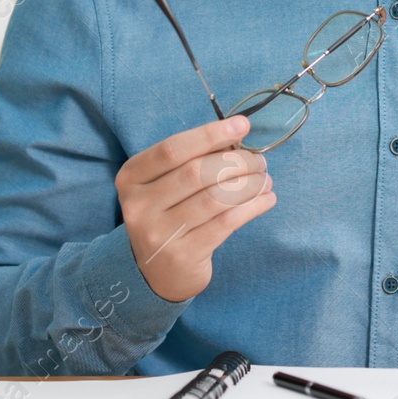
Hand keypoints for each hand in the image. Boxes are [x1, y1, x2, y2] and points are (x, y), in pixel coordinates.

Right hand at [117, 114, 275, 302]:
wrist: (156, 273)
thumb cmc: (168, 215)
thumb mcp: (166, 184)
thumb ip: (192, 160)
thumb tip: (237, 138)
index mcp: (131, 177)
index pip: (172, 149)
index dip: (210, 134)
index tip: (242, 125)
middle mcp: (138, 205)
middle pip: (196, 172)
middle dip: (236, 161)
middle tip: (259, 161)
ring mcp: (158, 233)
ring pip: (214, 198)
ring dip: (249, 184)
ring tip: (265, 180)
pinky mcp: (183, 255)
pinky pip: (225, 223)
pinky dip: (252, 207)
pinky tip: (266, 200)